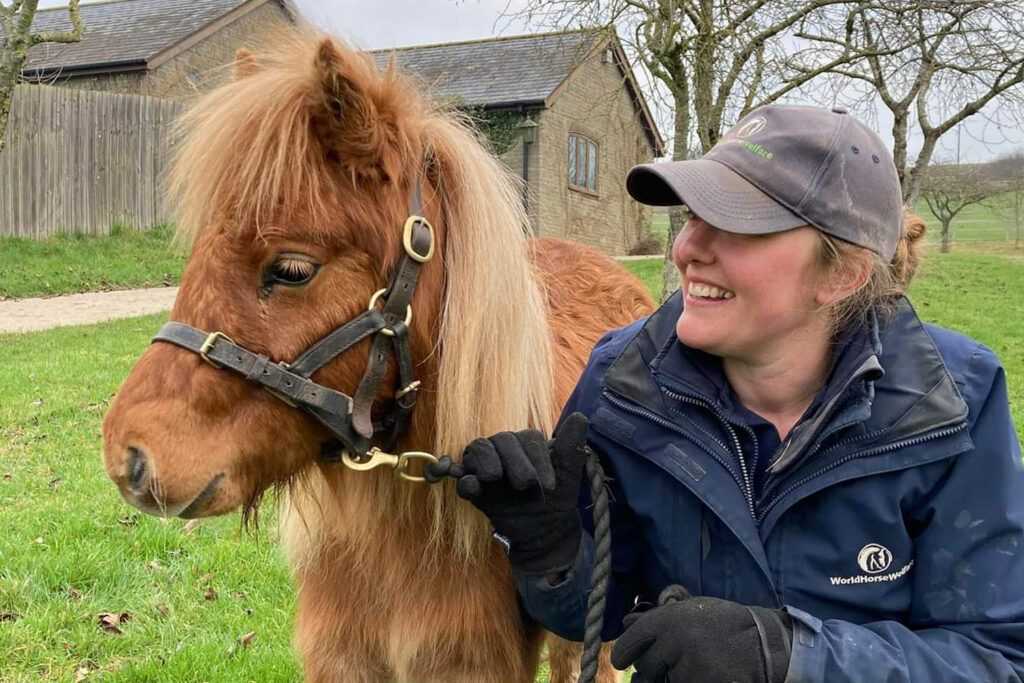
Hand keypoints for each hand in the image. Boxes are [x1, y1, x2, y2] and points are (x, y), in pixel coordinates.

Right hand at [425, 413, 590, 574]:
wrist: (546, 529)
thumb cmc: (558, 496)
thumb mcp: (569, 472)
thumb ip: (572, 445)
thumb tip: (579, 417)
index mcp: (527, 443)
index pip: (528, 438)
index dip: (538, 459)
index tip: (549, 485)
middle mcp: (505, 449)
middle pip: (502, 440)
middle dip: (515, 461)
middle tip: (526, 484)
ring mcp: (486, 467)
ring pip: (478, 449)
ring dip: (487, 462)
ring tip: (495, 478)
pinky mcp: (475, 488)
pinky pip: (463, 478)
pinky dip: (466, 480)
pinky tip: (473, 486)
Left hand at [611, 586, 792, 682]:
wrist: (763, 644)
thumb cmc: (724, 624)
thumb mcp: (691, 610)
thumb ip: (659, 618)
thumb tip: (626, 622)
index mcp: (671, 619)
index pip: (633, 639)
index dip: (624, 651)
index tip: (621, 660)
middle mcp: (675, 641)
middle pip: (646, 665)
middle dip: (653, 666)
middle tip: (671, 660)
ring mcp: (688, 666)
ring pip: (664, 680)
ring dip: (673, 676)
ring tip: (697, 662)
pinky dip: (690, 682)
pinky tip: (705, 672)